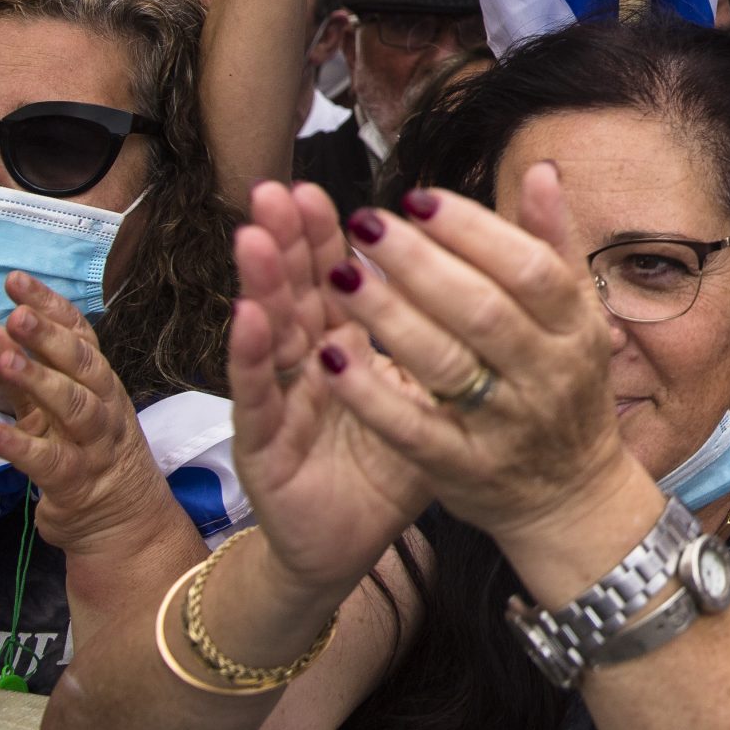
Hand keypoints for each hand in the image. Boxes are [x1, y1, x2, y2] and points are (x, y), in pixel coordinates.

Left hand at [0, 276, 194, 559]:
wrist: (125, 523)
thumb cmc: (87, 456)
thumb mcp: (53, 411)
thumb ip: (22, 374)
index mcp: (100, 383)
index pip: (79, 335)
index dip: (50, 307)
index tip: (16, 282)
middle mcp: (105, 407)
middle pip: (84, 365)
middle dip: (51, 337)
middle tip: (16, 314)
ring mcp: (96, 445)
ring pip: (77, 407)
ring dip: (41, 381)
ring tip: (5, 358)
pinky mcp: (79, 484)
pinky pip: (53, 463)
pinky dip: (24, 448)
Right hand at [230, 181, 432, 596]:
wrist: (352, 542)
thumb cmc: (397, 455)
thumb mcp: (433, 385)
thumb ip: (449, 325)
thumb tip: (481, 263)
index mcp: (347, 342)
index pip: (336, 277)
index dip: (329, 236)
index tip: (324, 187)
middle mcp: (307, 362)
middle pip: (297, 291)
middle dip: (289, 240)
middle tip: (278, 190)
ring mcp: (281, 402)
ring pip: (270, 331)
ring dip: (261, 281)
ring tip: (254, 233)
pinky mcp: (263, 447)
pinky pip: (259, 397)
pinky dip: (252, 355)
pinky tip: (249, 316)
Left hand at [311, 172, 631, 547]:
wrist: (571, 496)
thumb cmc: (565, 387)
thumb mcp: (577, 318)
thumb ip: (552, 247)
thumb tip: (541, 171)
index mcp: (575, 329)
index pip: (529, 269)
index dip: (474, 230)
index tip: (419, 197)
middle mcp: (546, 375)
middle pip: (482, 311)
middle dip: (420, 263)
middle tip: (367, 223)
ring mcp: (504, 426)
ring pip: (443, 365)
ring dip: (388, 317)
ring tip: (339, 275)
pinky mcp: (461, 469)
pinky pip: (410, 429)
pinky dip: (369, 394)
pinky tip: (330, 356)